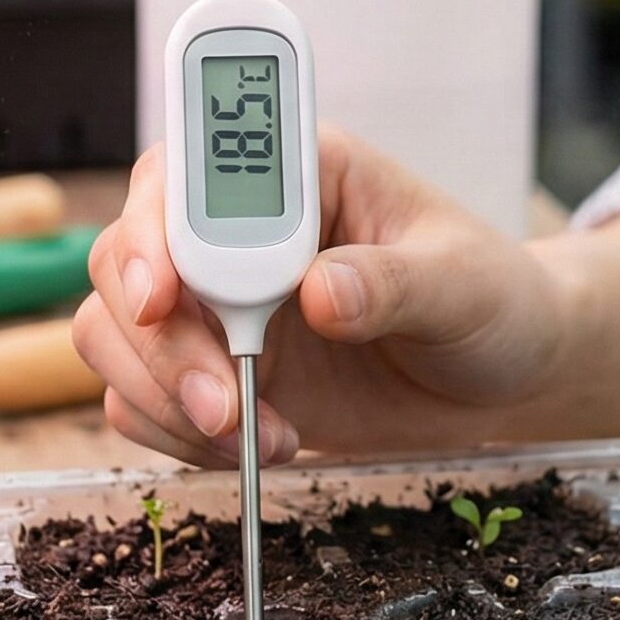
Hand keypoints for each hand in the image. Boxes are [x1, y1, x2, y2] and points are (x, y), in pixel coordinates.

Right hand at [75, 126, 577, 466]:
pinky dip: (174, 433)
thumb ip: (394, 284)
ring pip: (116, 330)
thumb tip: (323, 293)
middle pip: (127, 257)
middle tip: (226, 405)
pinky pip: (142, 396)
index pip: (188, 171)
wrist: (502, 375)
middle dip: (158, 340)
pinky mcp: (216, 368)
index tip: (164, 296)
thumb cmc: (489, 299)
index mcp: (299, 172)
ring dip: (162, 393)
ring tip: (250, 435)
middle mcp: (238, 229)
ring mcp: (219, 300)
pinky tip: (253, 447)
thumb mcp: (462, 285)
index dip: (154, 226)